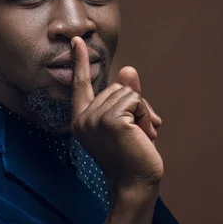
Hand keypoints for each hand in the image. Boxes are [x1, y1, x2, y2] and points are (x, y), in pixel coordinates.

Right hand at [70, 37, 163, 190]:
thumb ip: (125, 96)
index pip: (81, 84)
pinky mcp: (110, 120)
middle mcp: (83, 118)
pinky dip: (145, 114)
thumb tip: (128, 69)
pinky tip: (143, 134)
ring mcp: (94, 118)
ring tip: (141, 135)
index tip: (77, 40)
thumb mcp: (127, 121)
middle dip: (135, 105)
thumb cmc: (132, 155)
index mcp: (82, 119)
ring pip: (128, 92)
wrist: (136, 183)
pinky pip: (135, 99)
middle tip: (140, 132)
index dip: (80, 61)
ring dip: (142, 112)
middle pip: (116, 87)